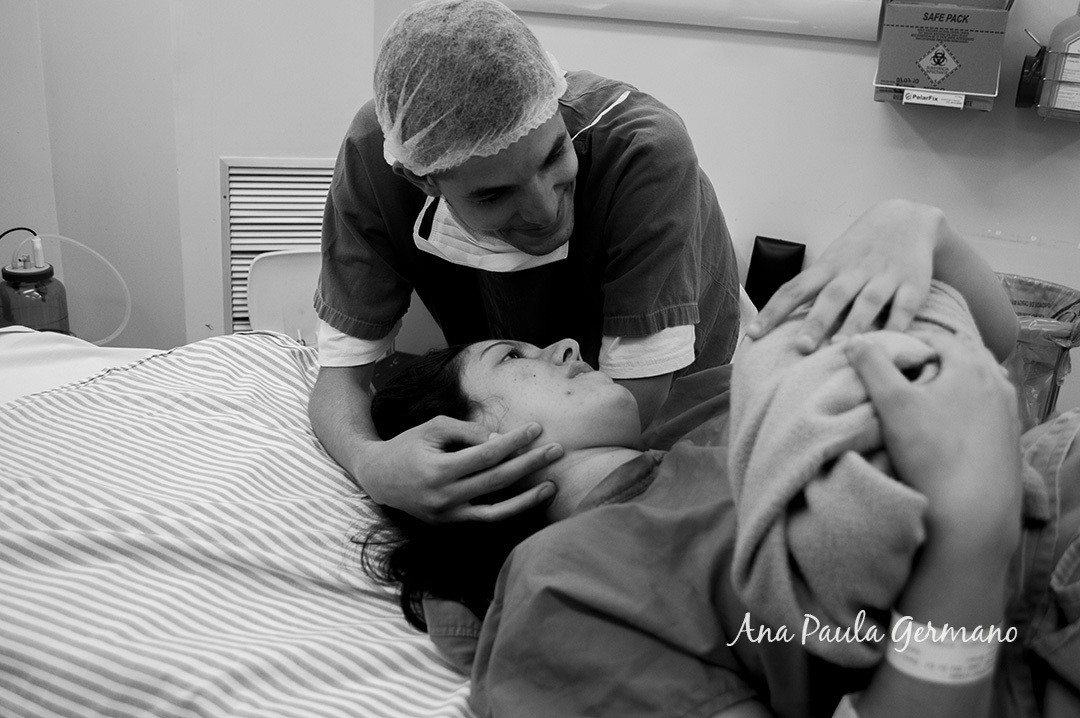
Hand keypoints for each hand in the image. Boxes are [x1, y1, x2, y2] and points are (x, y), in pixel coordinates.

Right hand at [358, 416, 562, 522]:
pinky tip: (529, 499)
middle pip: (497, 480)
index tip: (536, 428)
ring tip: (552, 485)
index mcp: (438, 470)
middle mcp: (444, 497)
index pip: (486, 454)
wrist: (379, 477)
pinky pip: (486, 519)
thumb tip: (503, 440)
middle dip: (529, 464)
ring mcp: (447, 515)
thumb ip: (468, 433)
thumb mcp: (434, 428)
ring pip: (496, 509)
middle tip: (556, 450)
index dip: (514, 441)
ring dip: (528, 498)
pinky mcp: (450, 523)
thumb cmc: (409, 445)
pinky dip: (509, 510)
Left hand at [746, 200, 943, 351]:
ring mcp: (885, 276)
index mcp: (828, 267)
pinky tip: (890, 343)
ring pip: (868, 301)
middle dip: (815, 321)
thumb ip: (811, 290)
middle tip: (801, 347)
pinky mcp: (914, 284)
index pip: (794, 289)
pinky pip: (906, 306)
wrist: (909, 218)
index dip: (772, 311)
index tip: (753, 333)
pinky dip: (898, 325)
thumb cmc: (859, 250)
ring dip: (854, 324)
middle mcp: (854, 270)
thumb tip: (775, 326)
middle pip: (831, 296)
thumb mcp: (832, 262)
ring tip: (841, 348)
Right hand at [843, 331, 1020, 550]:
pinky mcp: (1010, 436)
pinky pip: (991, 406)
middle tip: (909, 368)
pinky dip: (971, 402)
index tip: (889, 352)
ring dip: (957, 378)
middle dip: (938, 356)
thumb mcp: (892, 404)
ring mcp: (1008, 410)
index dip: (910, 341)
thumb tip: (854, 340)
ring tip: (930, 392)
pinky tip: (953, 420)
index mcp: (970, 366)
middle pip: (965, 355)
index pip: (937, 338)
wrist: (971, 511)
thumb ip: (872, 365)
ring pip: (982, 380)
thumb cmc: (930, 453)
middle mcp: (997, 382)